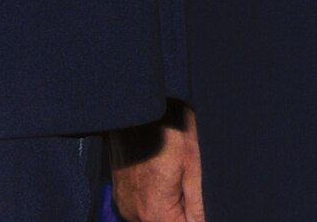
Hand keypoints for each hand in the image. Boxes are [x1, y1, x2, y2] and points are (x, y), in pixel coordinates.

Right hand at [111, 106, 202, 221]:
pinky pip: (140, 208)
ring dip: (168, 206)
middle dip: (182, 212)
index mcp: (155, 210)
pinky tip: (161, 175)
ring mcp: (124, 205)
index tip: (193, 198)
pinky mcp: (119, 195)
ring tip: (174, 175)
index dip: (194, 219)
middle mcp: (134, 214)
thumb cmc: (168, 128)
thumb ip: (197, 204)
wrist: (137, 106)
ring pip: (153, 218)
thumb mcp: (192, 163)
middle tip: (186, 181)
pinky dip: (154, 199)